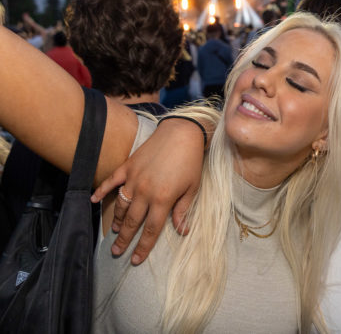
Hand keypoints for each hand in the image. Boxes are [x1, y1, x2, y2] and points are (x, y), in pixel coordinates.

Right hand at [92, 118, 205, 264]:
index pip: (151, 229)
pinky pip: (111, 181)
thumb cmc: (191, 162)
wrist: (182, 134)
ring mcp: (134, 178)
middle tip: (116, 252)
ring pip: (121, 205)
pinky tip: (93, 201)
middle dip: (124, 239)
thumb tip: (182, 231)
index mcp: (163, 199)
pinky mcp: (128, 166)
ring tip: (113, 232)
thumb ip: (183, 210)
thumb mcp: (192, 188)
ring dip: (116, 220)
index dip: (143, 246)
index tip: (135, 259)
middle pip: (132, 222)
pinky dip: (101, 191)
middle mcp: (145, 191)